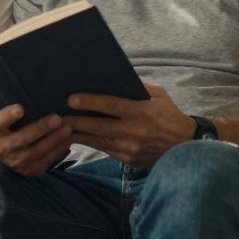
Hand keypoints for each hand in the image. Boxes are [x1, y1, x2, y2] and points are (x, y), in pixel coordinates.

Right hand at [0, 105, 71, 176]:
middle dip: (40, 128)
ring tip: (67, 128)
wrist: (7, 157)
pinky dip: (58, 150)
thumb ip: (14, 111)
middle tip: (56, 118)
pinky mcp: (31, 170)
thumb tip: (32, 87)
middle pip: (21, 139)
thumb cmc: (10, 129)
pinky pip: (46, 161)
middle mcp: (3, 148)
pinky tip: (68, 140)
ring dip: (53, 140)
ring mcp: (17, 162)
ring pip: (36, 151)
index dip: (8, 116)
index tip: (20, 108)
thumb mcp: (5, 121)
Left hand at [62, 83, 195, 167]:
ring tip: (55, 127)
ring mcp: (130, 148)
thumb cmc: (169, 114)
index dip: (91, 102)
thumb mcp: (159, 95)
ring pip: (96, 140)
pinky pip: (102, 150)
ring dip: (75, 134)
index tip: (71, 99)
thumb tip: (111, 79)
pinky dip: (86, 143)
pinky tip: (72, 137)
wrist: (185, 146)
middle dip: (74, 121)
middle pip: (98, 126)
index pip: (112, 105)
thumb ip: (137, 88)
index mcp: (143, 111)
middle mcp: (135, 131)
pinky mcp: (127, 160)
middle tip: (53, 116)